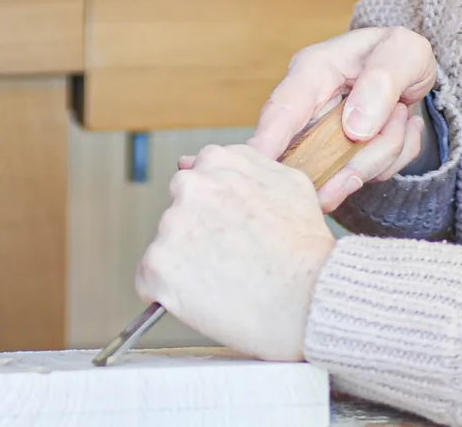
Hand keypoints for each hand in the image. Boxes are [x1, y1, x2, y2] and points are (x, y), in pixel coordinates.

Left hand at [135, 145, 332, 360]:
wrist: (311, 296)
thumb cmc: (306, 247)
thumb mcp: (289, 182)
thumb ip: (248, 166)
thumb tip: (207, 162)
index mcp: (217, 161)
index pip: (197, 184)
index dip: (214, 216)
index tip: (229, 234)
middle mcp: (189, 186)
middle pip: (180, 216)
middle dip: (198, 238)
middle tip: (231, 262)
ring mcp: (171, 225)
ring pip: (167, 249)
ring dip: (187, 267)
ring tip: (226, 283)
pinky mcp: (158, 266)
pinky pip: (150, 282)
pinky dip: (170, 294)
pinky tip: (204, 300)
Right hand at [248, 27, 438, 212]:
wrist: (415, 70)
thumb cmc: (401, 52)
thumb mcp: (404, 52)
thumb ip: (381, 82)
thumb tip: (354, 128)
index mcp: (312, 71)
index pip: (282, 109)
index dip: (267, 142)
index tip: (262, 172)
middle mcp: (310, 105)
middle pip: (314, 153)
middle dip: (352, 161)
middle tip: (377, 151)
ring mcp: (323, 134)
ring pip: (344, 170)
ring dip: (384, 152)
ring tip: (402, 115)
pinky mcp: (339, 155)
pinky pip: (365, 175)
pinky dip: (392, 160)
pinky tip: (400, 130)